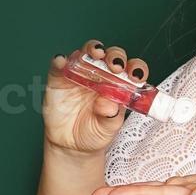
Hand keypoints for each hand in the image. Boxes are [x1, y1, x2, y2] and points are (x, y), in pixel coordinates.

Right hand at [42, 38, 151, 156]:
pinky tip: (62, 62)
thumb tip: (109, 103)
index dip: (135, 68)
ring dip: (92, 49)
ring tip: (95, 54)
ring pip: (87, 52)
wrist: (71, 145)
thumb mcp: (108, 129)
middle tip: (115, 66)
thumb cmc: (94, 133)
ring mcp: (80, 73)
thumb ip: (110, 117)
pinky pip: (59, 64)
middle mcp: (101, 75)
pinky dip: (60, 60)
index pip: (131, 70)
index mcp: (119, 85)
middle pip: (111, 55)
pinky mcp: (59, 77)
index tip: (136, 76)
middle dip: (115, 56)